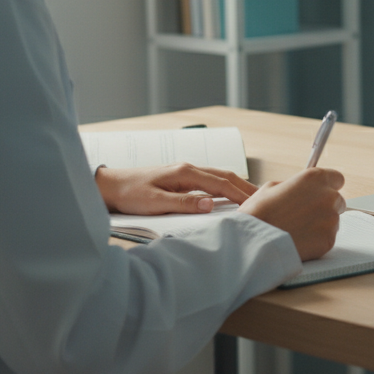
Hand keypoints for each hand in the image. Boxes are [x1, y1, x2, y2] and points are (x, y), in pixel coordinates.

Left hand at [94, 163, 256, 214]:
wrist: (109, 186)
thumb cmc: (129, 194)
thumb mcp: (154, 203)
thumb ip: (183, 204)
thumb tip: (210, 205)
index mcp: (184, 172)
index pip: (221, 182)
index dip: (240, 194)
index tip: (256, 204)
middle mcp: (188, 169)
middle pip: (224, 176)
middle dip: (244, 187)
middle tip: (263, 200)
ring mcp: (184, 172)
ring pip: (218, 177)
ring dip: (236, 186)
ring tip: (251, 198)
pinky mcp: (179, 179)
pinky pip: (208, 181)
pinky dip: (223, 187)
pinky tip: (226, 197)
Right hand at [239, 168, 345, 260]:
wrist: (255, 242)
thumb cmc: (259, 214)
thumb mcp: (271, 188)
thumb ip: (294, 186)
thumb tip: (299, 191)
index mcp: (314, 178)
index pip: (336, 178)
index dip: (327, 186)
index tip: (321, 192)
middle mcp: (328, 196)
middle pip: (337, 200)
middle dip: (324, 206)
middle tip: (305, 215)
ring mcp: (331, 219)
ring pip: (333, 220)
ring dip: (321, 224)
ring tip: (298, 229)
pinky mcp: (329, 239)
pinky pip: (328, 237)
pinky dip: (317, 240)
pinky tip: (300, 239)